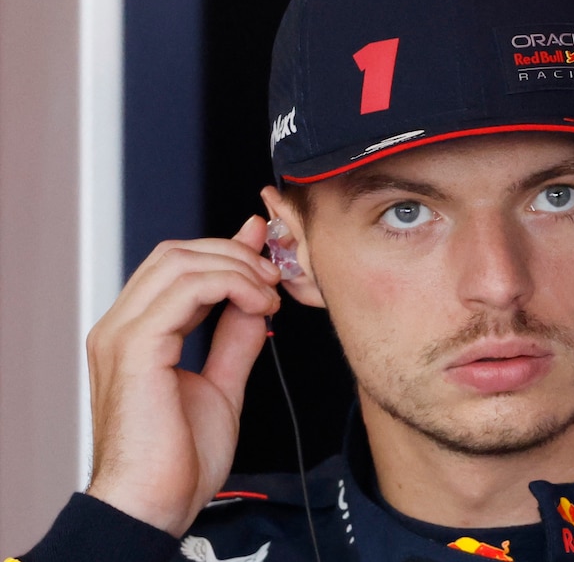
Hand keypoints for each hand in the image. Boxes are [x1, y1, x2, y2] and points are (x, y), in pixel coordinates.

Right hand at [85, 216, 281, 536]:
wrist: (156, 507)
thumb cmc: (179, 460)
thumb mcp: (221, 385)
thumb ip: (234, 339)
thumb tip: (252, 303)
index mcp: (135, 335)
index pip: (174, 267)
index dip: (223, 250)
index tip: (263, 244)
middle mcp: (121, 327)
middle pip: (176, 254)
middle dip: (234, 254)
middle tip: (274, 275)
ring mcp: (122, 334)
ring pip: (180, 262)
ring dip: (237, 268)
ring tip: (270, 294)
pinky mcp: (135, 347)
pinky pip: (187, 289)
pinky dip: (231, 285)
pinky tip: (258, 305)